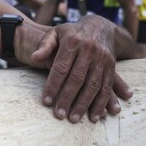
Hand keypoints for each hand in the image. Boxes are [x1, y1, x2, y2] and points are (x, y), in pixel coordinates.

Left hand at [18, 16, 132, 122]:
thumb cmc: (71, 33)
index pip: (61, 67)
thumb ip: (44, 45)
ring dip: (84, 104)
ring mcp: (102, 59)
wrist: (100, 26)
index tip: (46, 101)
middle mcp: (89, 50)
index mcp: (72, 42)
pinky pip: (107, 87)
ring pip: (93, 85)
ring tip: (74, 119)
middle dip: (67, 98)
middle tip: (59, 115)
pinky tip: (95, 116)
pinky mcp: (111, 67)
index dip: (53, 85)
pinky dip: (102, 103)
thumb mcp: (55, 33)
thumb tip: (34, 58)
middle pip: (77, 78)